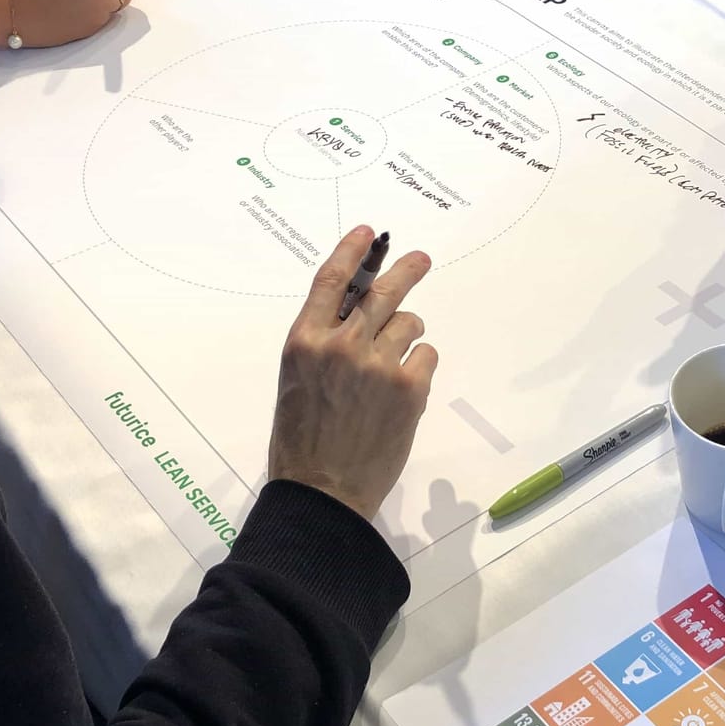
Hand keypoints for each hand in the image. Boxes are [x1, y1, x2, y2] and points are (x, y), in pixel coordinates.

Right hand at [268, 227, 437, 519]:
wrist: (322, 492)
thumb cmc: (302, 441)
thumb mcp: (298, 379)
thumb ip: (324, 342)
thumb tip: (356, 312)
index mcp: (304, 341)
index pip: (331, 280)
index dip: (351, 251)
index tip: (368, 234)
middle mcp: (340, 344)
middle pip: (382, 290)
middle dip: (406, 269)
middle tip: (421, 260)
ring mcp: (377, 363)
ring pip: (409, 322)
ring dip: (410, 332)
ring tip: (399, 356)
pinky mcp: (408, 386)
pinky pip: (426, 354)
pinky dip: (420, 363)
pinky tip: (406, 385)